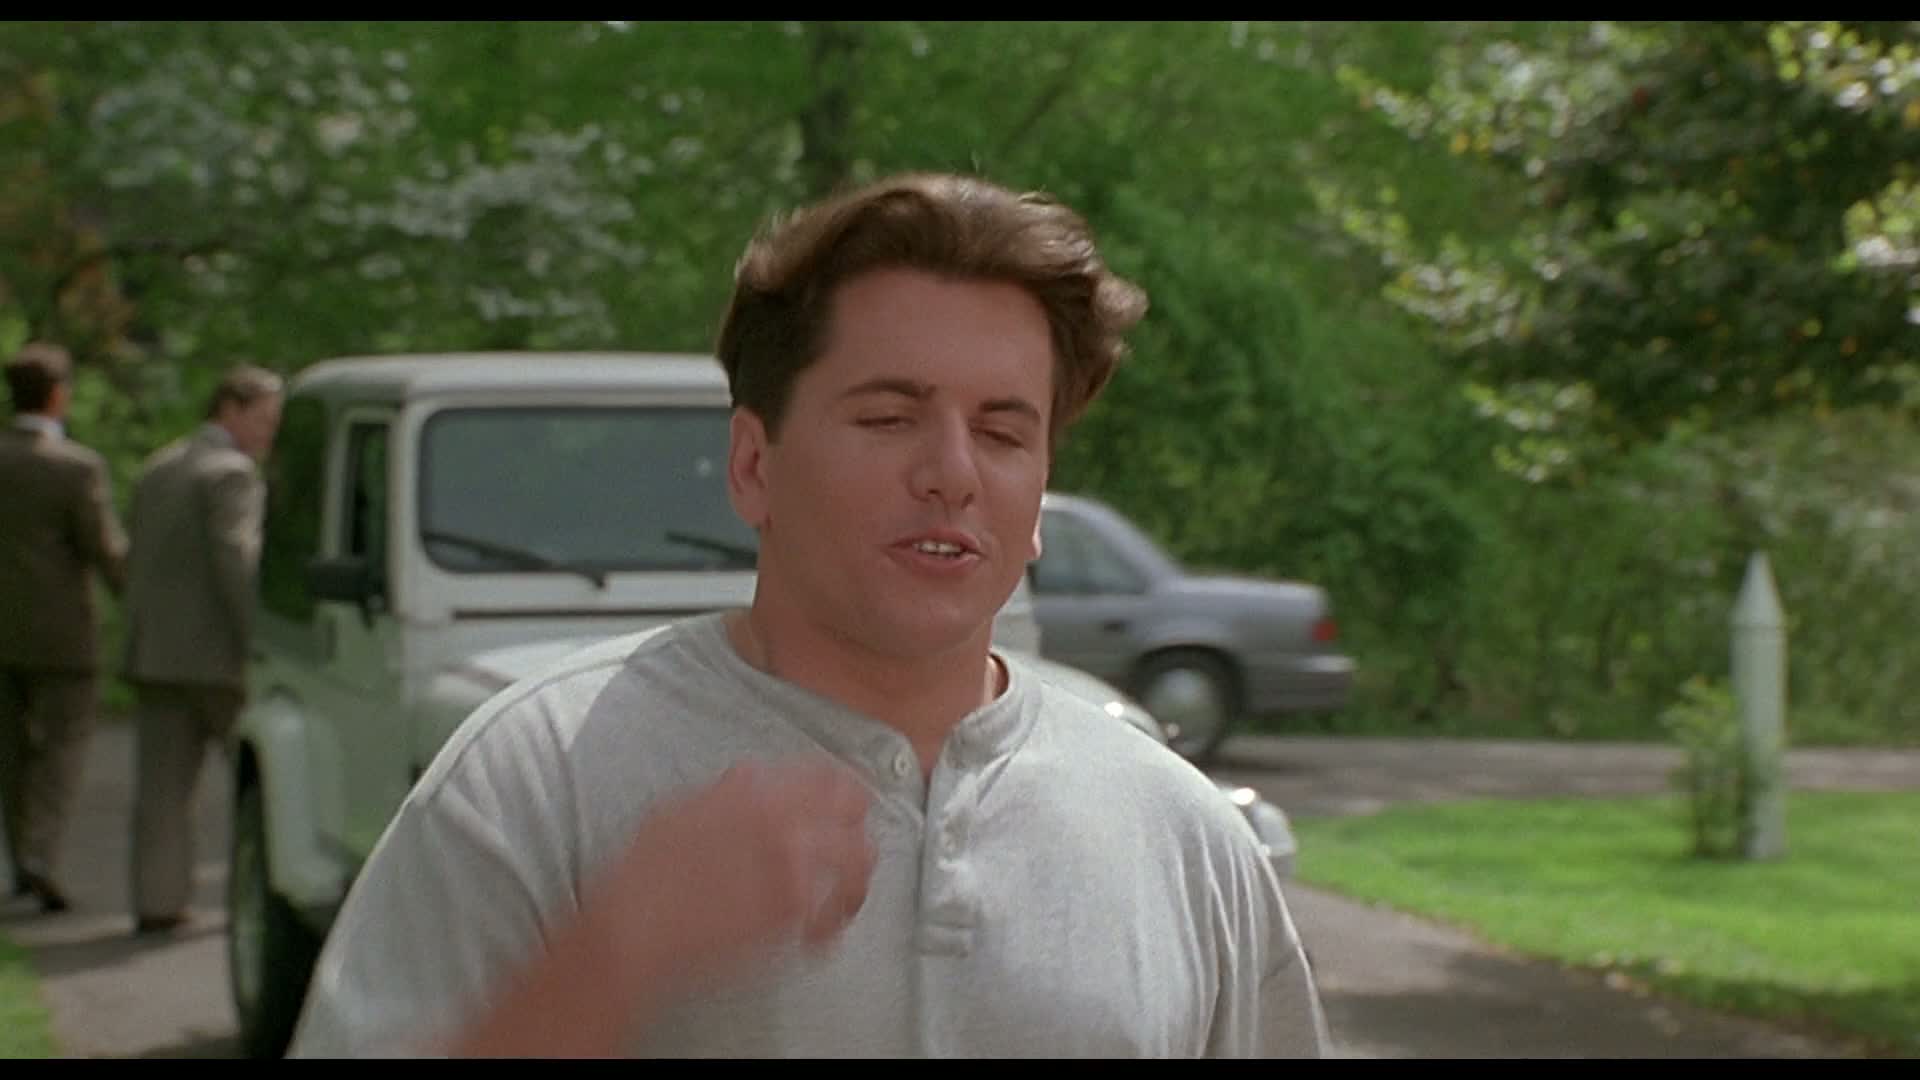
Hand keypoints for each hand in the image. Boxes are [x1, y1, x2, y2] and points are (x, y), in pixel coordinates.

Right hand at [594, 757, 877, 993]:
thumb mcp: (680, 807)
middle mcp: (785, 823)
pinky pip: (833, 916)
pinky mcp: (791, 916)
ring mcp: (793, 870)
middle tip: (849, 848)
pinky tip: (816, 936)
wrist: (635, 927)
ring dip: (853, 877)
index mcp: (758, 792)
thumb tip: (751, 780)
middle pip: (856, 812)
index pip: (829, 775)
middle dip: (856, 828)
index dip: (844, 789)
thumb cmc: (645, 870)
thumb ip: (726, 791)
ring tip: (841, 896)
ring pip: (858, 863)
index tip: (846, 804)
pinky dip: (830, 925)